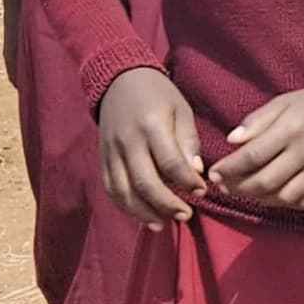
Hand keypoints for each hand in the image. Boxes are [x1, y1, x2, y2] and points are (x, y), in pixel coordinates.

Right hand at [97, 67, 207, 223]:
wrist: (118, 79)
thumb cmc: (158, 94)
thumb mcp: (181, 109)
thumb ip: (187, 141)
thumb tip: (196, 171)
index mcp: (151, 126)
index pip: (170, 162)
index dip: (188, 182)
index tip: (202, 191)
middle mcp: (128, 141)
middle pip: (145, 182)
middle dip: (167, 204)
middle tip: (185, 215)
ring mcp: (111, 152)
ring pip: (123, 191)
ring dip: (143, 212)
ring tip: (163, 223)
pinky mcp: (102, 158)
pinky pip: (110, 188)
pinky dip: (124, 206)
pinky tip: (142, 215)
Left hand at [210, 83, 303, 211]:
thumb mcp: (283, 102)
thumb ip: (256, 121)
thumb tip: (231, 141)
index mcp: (290, 129)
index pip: (252, 156)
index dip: (229, 168)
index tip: (215, 172)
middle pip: (264, 181)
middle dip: (238, 187)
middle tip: (225, 186)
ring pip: (282, 197)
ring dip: (258, 199)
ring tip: (246, 192)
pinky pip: (303, 203)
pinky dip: (283, 204)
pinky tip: (272, 196)